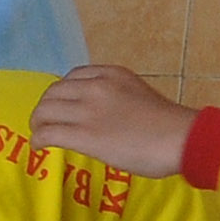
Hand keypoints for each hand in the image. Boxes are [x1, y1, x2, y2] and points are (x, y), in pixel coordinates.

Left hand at [28, 64, 200, 178]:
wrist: (180, 138)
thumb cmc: (168, 123)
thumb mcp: (139, 93)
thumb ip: (117, 96)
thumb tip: (106, 114)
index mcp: (111, 74)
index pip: (73, 76)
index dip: (62, 93)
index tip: (62, 106)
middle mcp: (95, 86)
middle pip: (53, 92)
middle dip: (45, 108)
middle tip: (45, 122)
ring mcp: (88, 110)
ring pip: (45, 111)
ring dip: (38, 123)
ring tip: (40, 133)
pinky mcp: (84, 135)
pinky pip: (48, 133)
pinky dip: (39, 139)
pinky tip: (40, 146)